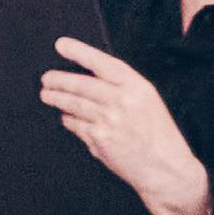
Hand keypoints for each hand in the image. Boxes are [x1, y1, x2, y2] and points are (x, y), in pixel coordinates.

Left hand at [39, 38, 210, 214]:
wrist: (167, 170)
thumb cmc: (159, 136)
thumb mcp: (149, 102)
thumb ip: (123, 88)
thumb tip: (91, 76)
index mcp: (137, 87)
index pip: (102, 63)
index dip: (79, 52)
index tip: (61, 45)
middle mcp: (122, 101)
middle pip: (81, 84)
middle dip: (58, 80)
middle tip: (46, 78)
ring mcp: (109, 121)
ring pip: (73, 104)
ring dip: (56, 98)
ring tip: (47, 95)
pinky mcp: (99, 140)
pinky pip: (76, 125)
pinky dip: (68, 120)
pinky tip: (66, 118)